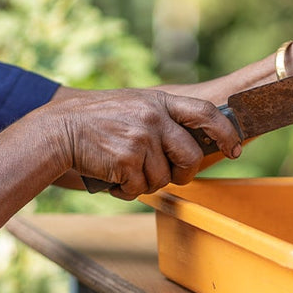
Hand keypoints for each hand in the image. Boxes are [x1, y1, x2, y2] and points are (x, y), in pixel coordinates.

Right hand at [44, 88, 242, 199]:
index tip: (235, 148)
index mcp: (158, 101)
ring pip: (163, 178)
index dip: (225, 132)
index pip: (205, 112)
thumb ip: (160, 116)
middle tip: (170, 176)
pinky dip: (126, 191)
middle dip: (183, 173)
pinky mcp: (127, 160)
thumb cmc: (93, 120)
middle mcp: (154, 117)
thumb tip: (191, 141)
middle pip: (190, 156)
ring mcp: (141, 139)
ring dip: (145, 183)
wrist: (56, 130)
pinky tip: (111, 177)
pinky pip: (139, 189)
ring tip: (123, 171)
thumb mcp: (132, 104)